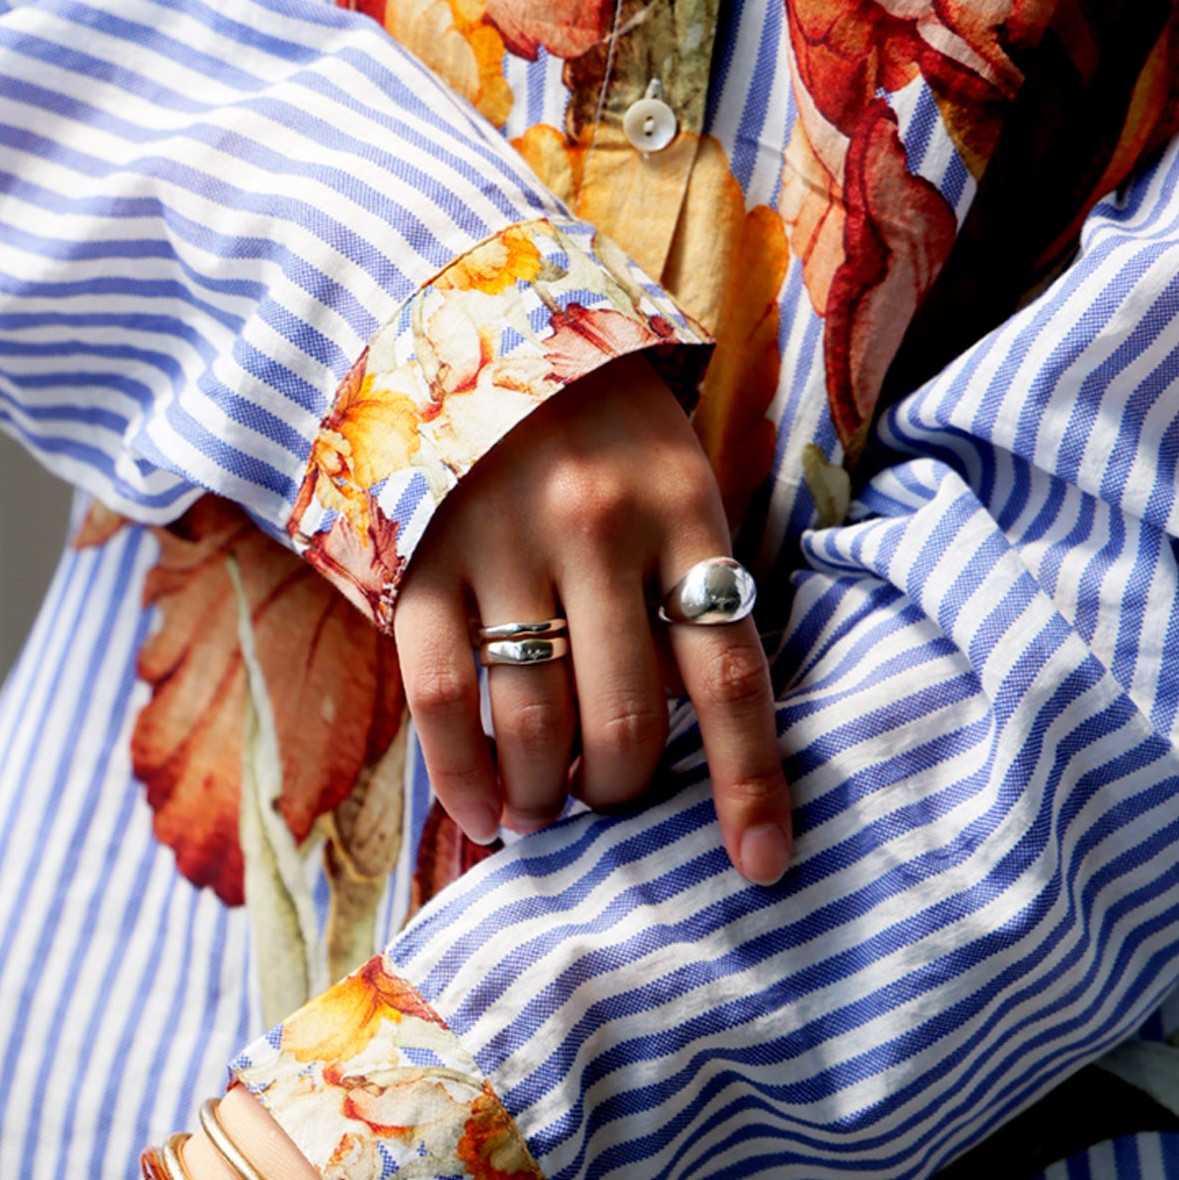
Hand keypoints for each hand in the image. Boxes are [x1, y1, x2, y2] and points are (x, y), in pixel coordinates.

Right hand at [394, 354, 792, 883]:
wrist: (471, 311)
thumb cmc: (597, 419)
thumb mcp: (673, 474)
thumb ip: (688, 583)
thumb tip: (690, 734)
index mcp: (683, 508)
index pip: (730, 673)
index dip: (748, 784)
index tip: (761, 869)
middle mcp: (598, 527)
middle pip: (625, 717)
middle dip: (622, 792)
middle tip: (610, 802)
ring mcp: (501, 540)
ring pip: (532, 719)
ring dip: (544, 794)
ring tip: (545, 816)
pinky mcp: (418, 554)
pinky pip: (438, 694)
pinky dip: (461, 774)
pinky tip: (481, 814)